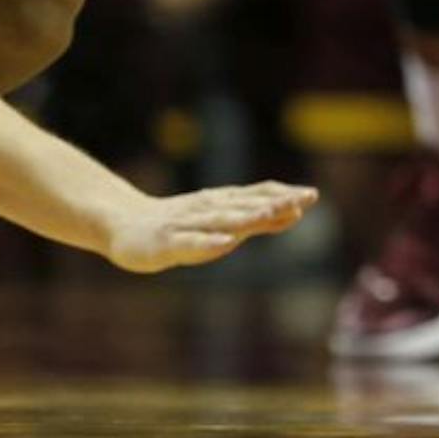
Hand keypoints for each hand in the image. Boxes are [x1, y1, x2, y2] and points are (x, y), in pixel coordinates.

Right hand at [105, 182, 316, 272]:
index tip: (313, 194)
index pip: (258, 195)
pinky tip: (226, 243)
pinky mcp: (169, 241)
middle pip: (246, 205)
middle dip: (275, 203)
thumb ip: (257, 219)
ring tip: (269, 213)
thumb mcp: (223, 222)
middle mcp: (209, 208)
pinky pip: (191, 242)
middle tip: (303, 199)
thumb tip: (296, 212)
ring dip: (246, 216)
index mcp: (223, 202)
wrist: (125, 224)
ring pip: (221, 219)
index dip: (284, 195)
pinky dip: (210, 242)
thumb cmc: (181, 224)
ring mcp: (188, 223)